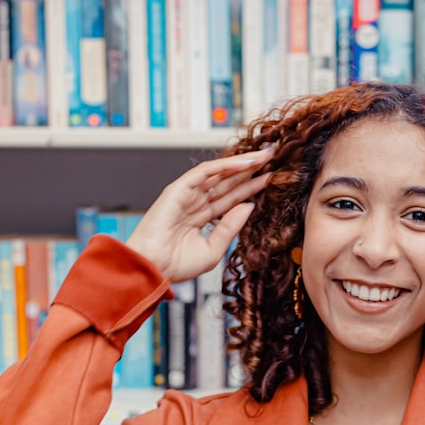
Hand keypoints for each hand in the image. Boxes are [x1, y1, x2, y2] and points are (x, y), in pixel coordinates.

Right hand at [126, 147, 274, 282]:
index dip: (250, 187)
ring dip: (242, 163)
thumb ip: (230, 227)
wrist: (152, 268)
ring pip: (219, 174)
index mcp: (201, 217)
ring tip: (265, 155)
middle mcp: (195, 203)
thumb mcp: (214, 249)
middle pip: (228, 182)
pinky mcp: (179, 189)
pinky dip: (226, 165)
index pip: (231, 198)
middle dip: (250, 170)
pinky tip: (246, 162)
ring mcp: (187, 195)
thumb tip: (249, 206)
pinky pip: (206, 172)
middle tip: (272, 158)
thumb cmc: (175, 265)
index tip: (271, 178)